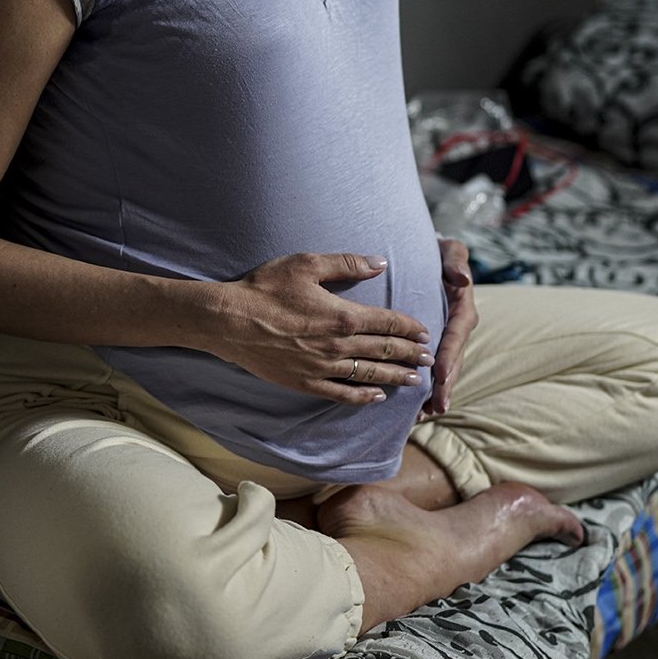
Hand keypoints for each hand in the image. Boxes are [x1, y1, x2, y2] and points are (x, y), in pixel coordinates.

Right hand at [206, 252, 432, 404]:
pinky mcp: (306, 382)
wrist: (229, 321)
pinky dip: (363, 396)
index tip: (424, 331)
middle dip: (410, 353)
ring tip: (414, 379)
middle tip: (428, 357)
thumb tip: (380, 262)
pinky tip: (377, 396)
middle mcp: (338, 345)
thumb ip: (347, 263)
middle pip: (384, 350)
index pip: (387, 322)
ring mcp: (323, 367)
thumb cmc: (265, 288)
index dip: (409, 327)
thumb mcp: (306, 264)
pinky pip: (342, 394)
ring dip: (395, 376)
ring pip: (369, 374)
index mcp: (342, 315)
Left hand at [419, 238, 476, 418]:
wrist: (433, 256)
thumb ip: (456, 261)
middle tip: (436, 407)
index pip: (457, 335)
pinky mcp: (438, 344)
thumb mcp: (451, 250)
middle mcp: (458, 328)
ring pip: (445, 369)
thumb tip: (461, 278)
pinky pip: (435, 368)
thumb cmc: (440, 252)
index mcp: (462, 309)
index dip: (449, 355)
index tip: (441, 375)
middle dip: (446, 384)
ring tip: (424, 415)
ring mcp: (449, 338)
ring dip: (437, 393)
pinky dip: (429, 388)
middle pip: (453, 360)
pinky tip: (417, 410)